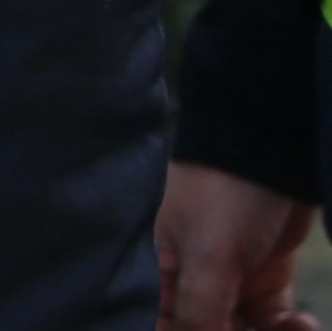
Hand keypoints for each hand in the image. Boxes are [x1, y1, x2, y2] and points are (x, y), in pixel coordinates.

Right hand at [161, 162, 318, 330]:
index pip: (170, 329)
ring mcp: (229, 284)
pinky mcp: (263, 281)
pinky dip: (290, 330)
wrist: (269, 153)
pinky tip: (303, 322)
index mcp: (162, 280)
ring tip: (296, 329)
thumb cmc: (223, 200)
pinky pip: (274, 324)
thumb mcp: (208, 260)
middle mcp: (191, 286)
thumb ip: (198, 315)